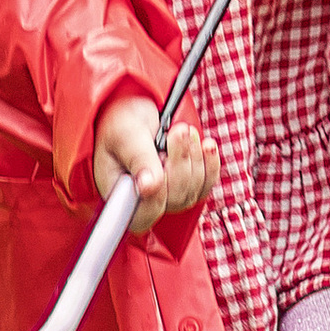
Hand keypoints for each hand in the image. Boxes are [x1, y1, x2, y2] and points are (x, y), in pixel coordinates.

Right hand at [94, 93, 217, 238]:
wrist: (134, 113)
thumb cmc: (122, 124)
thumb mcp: (125, 135)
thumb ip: (138, 159)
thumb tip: (148, 187)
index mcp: (119, 197)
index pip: (141, 217)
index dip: (156, 198)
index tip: (162, 160)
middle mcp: (144, 203)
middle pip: (173, 200)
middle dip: (180, 162)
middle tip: (177, 131)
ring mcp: (168, 198)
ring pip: (192, 191)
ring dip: (193, 157)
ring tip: (183, 130)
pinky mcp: (187, 187)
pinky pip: (205, 185)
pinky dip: (210, 164)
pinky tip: (207, 145)